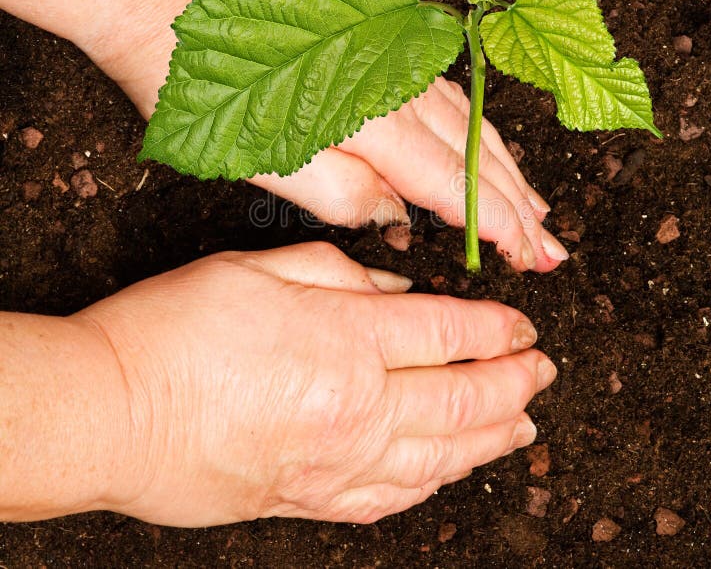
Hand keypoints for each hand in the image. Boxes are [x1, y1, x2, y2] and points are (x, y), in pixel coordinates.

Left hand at [0, 0, 567, 272]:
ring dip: (510, 172)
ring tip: (540, 210)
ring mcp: (399, 65)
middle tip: (553, 251)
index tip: (532, 258)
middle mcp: (402, 88)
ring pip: (473, 127)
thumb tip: (396, 215)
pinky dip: (481, 136)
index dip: (498, 225)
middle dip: (521, 207)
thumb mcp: (273, 163)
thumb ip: (345, 195)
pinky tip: (493, 153)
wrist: (181, 4)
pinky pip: (452, 102)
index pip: (454, 185)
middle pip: (478, 156)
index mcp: (376, 121)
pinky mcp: (388, 55)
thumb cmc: (219, 92)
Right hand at [77, 242, 556, 525]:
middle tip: (544, 372)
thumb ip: (341, 274)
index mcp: (345, 339)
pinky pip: (394, 498)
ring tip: (525, 424)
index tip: (525, 327)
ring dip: (493, 438)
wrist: (108, 413)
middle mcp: (357, 407)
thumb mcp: (260, 268)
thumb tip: (397, 292)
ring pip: (443, 456)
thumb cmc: (173, 331)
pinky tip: (455, 469)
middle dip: (515, 383)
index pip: (450, 332)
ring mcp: (338, 463)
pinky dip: (437, 482)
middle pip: (464, 398)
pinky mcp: (310, 500)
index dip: (497, 329)